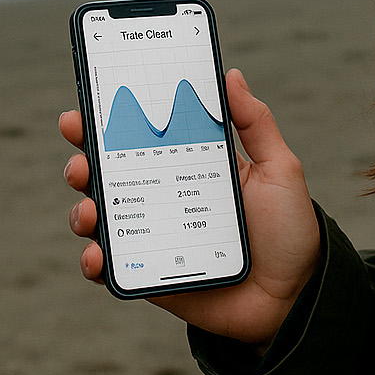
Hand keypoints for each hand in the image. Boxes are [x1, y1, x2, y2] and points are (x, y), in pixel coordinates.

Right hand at [60, 68, 321, 346]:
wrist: (294, 299)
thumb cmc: (288, 231)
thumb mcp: (278, 169)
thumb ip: (256, 123)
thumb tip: (230, 75)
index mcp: (189, 164)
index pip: (142, 135)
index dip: (109, 120)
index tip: (87, 106)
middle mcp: (164, 196)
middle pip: (109, 173)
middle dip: (82, 160)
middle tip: (80, 157)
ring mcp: (154, 236)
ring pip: (102, 217)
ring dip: (83, 209)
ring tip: (90, 210)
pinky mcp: (150, 275)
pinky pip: (112, 268)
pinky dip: (94, 261)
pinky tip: (96, 256)